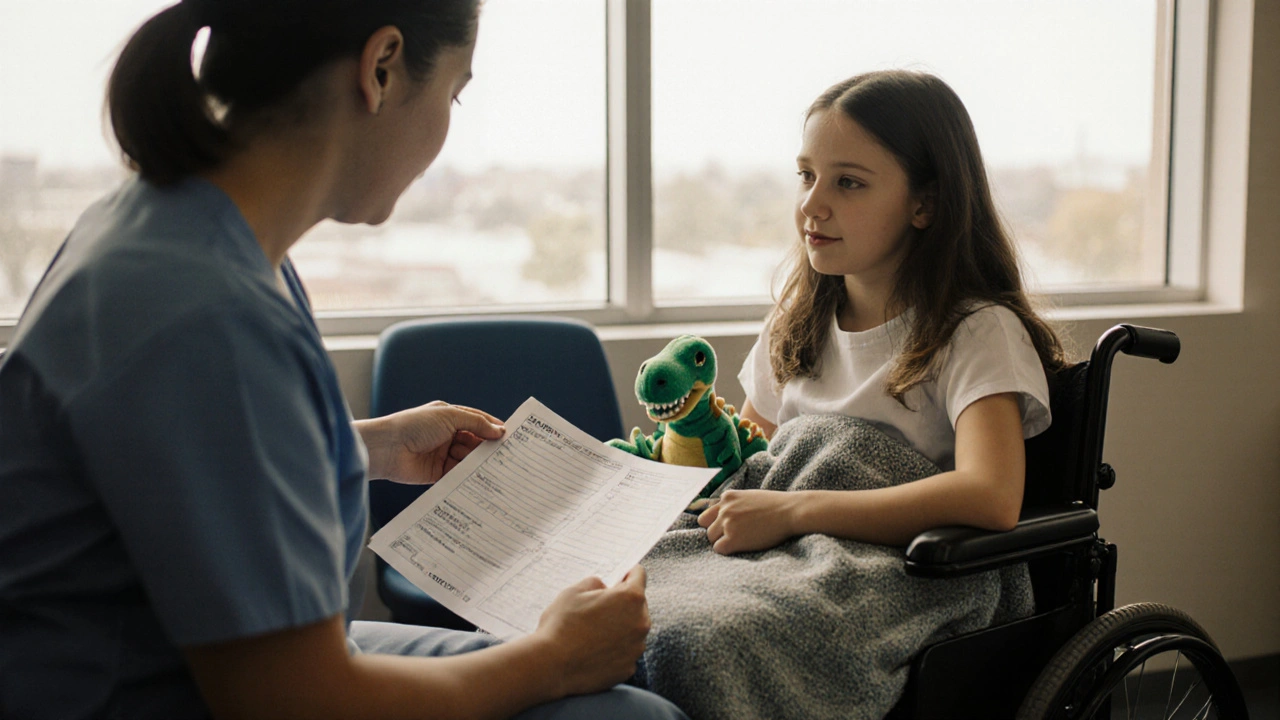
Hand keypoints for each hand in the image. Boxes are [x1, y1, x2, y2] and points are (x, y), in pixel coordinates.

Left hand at [356, 401, 504, 484]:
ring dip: (479, 463)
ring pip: (468, 459)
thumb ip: (476, 423)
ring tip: (496, 470)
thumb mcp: (449, 417)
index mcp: (450, 417)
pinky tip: (480, 480)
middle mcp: (447, 435)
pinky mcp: (437, 473)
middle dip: (488, 449)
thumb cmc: (414, 425)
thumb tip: (499, 430)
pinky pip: (458, 475)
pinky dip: (468, 477)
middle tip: (507, 457)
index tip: (510, 437)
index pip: (477, 422)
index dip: (493, 428)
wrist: (386, 448)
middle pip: (475, 442)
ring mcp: (443, 454)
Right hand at [534, 566, 650, 696]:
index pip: (639, 575)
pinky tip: (594, 651)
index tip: (619, 578)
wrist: (551, 667)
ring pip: (632, 630)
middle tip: (598, 608)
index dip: (627, 573)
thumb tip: (602, 587)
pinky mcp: (628, 668)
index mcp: (630, 598)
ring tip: (592, 633)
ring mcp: (636, 648)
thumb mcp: (573, 591)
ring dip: (619, 628)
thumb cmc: (561, 626)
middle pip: (638, 605)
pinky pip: (625, 652)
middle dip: (622, 603)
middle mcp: (640, 623)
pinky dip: (614, 650)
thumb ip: (594, 582)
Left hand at [698, 489, 798, 553]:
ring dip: (723, 541)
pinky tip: (741, 548)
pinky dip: (727, 550)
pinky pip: (719, 549)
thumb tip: (723, 517)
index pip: (708, 514)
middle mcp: (724, 508)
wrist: (790, 512)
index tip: (727, 528)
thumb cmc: (776, 506)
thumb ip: (734, 505)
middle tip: (734, 536)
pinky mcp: (733, 539)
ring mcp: (727, 523)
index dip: (716, 523)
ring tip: (741, 542)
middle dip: (718, 532)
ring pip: (711, 538)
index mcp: (727, 497)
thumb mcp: (749, 497)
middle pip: (707, 527)